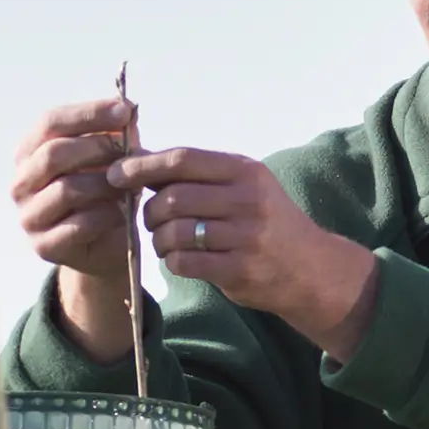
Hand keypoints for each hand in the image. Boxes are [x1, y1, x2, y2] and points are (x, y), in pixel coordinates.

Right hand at [10, 96, 138, 360]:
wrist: (107, 245)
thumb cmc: (107, 193)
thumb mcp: (114, 158)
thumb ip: (117, 133)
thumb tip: (128, 107)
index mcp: (29, 152)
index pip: (50, 122)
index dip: (88, 113)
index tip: (126, 110)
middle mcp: (21, 182)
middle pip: (53, 154)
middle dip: (98, 148)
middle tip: (132, 151)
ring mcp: (29, 216)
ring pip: (66, 190)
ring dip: (105, 184)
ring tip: (131, 184)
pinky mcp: (44, 246)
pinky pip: (79, 224)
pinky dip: (106, 215)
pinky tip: (123, 212)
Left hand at [113, 146, 381, 362]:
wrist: (311, 269)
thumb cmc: (267, 223)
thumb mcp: (245, 187)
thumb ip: (200, 176)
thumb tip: (139, 161)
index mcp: (244, 171)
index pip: (183, 160)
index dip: (143, 166)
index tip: (117, 175)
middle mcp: (247, 199)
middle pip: (173, 198)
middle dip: (149, 211)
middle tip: (150, 221)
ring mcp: (246, 236)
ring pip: (175, 232)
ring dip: (159, 240)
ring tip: (166, 243)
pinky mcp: (241, 269)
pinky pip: (185, 262)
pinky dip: (173, 262)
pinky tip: (180, 260)